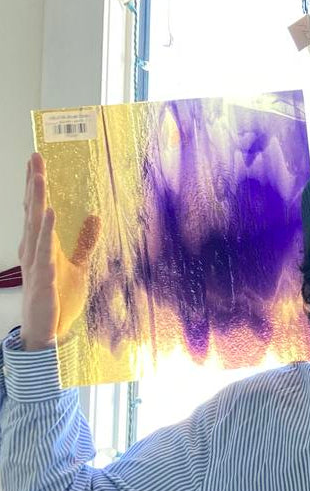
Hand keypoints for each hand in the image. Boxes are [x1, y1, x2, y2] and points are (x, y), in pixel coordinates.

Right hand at [18, 153, 100, 350]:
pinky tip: (50, 217)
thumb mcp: (78, 266)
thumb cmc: (58, 298)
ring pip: (36, 228)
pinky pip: (45, 255)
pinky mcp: (43, 280)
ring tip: (40, 180)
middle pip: (34, 213)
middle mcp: (34, 251)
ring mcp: (37, 265)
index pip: (37, 211)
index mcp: (40, 246)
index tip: (37, 162)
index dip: (36, 187)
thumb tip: (95, 217)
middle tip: (35, 160)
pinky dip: (47, 236)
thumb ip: (85, 242)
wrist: (47, 330)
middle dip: (34, 186)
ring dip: (38, 203)